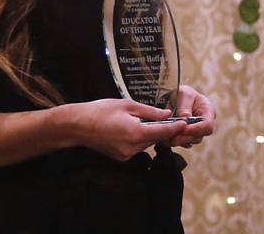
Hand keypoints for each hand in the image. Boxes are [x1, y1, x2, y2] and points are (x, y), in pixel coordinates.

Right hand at [70, 98, 186, 160]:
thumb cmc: (101, 111)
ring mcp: (126, 155)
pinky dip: (137, 139)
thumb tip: (167, 114)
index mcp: (136, 133)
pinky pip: (136, 148)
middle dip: (160, 129)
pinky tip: (129, 128)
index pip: (162, 132)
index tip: (185, 124)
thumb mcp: (127, 105)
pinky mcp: (120, 158)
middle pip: (154, 139)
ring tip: (140, 120)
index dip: (175, 128)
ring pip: (145, 144)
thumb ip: (150, 112)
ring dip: (148, 134)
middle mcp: (133, 148)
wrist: (78, 125)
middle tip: (165, 118)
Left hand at [167, 85, 215, 148]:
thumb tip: (185, 118)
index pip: (207, 126)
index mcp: (208, 111)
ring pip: (190, 142)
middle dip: (185, 138)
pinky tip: (166, 137)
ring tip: (166, 137)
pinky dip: (174, 142)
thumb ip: (185, 106)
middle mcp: (204, 124)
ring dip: (178, 141)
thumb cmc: (181, 93)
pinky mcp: (187, 137)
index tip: (183, 129)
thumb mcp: (183, 94)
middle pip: (199, 137)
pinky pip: (182, 143)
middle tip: (172, 137)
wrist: (172, 97)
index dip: (196, 129)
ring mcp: (196, 132)